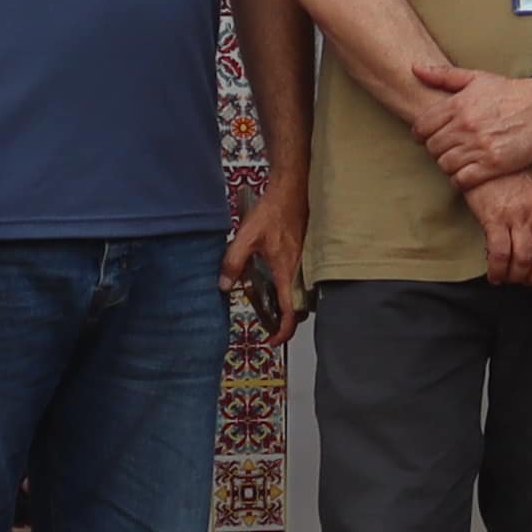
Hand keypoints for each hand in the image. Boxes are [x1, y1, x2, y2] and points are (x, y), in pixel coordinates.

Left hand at [225, 171, 311, 336]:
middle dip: (287, 321)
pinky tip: (276, 280)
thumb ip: (233, 261)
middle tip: (271, 325)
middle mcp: (300, 271)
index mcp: (286, 272)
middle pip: (299, 308)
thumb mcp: (246, 237)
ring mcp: (306, 264)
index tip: (272, 341)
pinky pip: (302, 281)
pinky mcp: (306, 255)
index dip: (283, 333)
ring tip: (272, 305)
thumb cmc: (274, 210)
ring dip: (290, 305)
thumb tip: (225, 285)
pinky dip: (292, 290)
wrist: (293, 190)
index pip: (290, 313)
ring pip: (302, 296)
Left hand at [414, 59, 531, 189]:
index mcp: (458, 105)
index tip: (428, 137)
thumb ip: (443, 76)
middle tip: (446, 149)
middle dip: (436, 150)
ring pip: (446, 165)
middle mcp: (466, 126)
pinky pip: (463, 180)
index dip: (421, 134)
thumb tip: (415, 69)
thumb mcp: (477, 78)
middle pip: (433, 148)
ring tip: (457, 160)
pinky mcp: (494, 164)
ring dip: (448, 165)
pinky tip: (466, 174)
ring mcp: (480, 146)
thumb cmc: (509, 92)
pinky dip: (460, 180)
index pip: (422, 128)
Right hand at [467, 168, 531, 290]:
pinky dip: (498, 270)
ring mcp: (516, 217)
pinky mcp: (494, 219)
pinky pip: (499, 253)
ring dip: (516, 276)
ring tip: (509, 278)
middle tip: (528, 283)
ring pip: (523, 259)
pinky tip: (494, 274)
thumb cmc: (511, 174)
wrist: (488, 158)